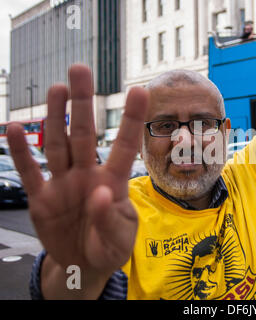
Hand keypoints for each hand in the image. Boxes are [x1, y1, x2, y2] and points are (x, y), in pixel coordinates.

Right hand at [7, 65, 148, 275]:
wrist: (85, 265)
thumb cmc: (110, 246)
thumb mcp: (120, 238)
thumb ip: (111, 217)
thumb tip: (99, 192)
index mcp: (113, 181)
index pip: (125, 145)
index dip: (131, 120)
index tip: (139, 91)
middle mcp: (88, 174)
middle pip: (85, 134)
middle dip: (83, 103)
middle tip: (80, 70)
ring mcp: (63, 183)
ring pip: (58, 144)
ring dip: (56, 117)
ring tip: (56, 88)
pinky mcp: (42, 198)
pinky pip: (31, 172)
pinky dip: (22, 153)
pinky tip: (16, 129)